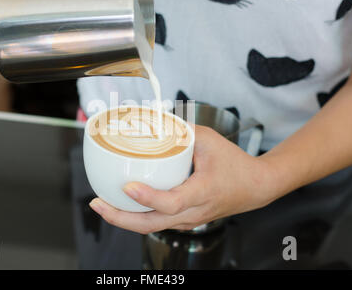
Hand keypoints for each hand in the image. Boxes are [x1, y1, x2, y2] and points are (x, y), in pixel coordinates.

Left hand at [89, 125, 277, 233]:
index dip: (148, 197)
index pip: (172, 202)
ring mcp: (188, 220)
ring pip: (152, 227)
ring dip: (125, 219)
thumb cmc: (235, 164)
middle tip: (97, 203)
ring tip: (101, 204)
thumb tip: (154, 123)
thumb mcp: (210, 140)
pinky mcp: (185, 221)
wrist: (255, 188)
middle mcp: (193, 212)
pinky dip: (136, 217)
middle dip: (121, 218)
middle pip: (152, 224)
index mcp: (203, 191)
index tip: (128, 187)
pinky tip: (122, 205)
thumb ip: (183, 131)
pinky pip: (157, 223)